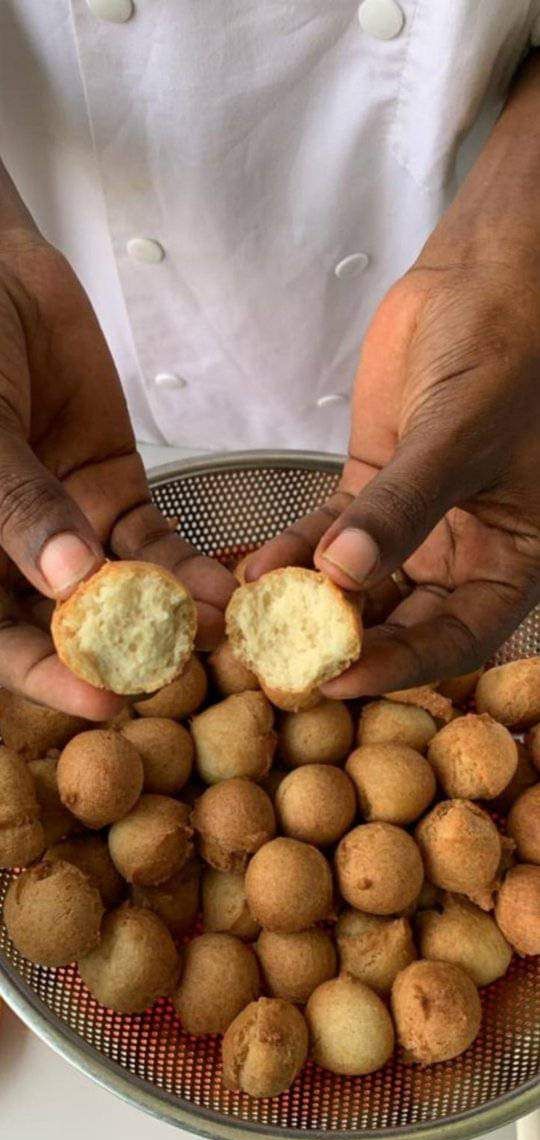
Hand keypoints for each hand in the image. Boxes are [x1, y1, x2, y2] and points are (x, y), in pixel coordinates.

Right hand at [0, 230, 234, 716]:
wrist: (1, 272)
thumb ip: (16, 501)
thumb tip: (65, 580)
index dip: (43, 678)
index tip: (101, 701)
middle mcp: (14, 557)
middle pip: (63, 629)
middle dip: (120, 656)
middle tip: (176, 676)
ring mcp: (69, 530)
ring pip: (118, 592)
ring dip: (166, 616)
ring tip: (215, 633)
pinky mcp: (115, 496)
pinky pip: (153, 543)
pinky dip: (186, 567)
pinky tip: (221, 588)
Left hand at [246, 257, 539, 696]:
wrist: (487, 276)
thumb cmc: (510, 348)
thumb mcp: (460, 435)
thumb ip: (403, 507)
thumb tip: (344, 575)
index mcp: (517, 557)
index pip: (462, 636)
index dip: (405, 666)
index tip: (343, 680)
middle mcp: (470, 551)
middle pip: (406, 621)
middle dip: (347, 642)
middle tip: (285, 662)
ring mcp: (419, 523)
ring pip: (362, 584)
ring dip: (312, 602)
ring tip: (259, 622)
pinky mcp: (374, 490)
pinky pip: (331, 535)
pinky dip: (297, 552)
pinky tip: (260, 568)